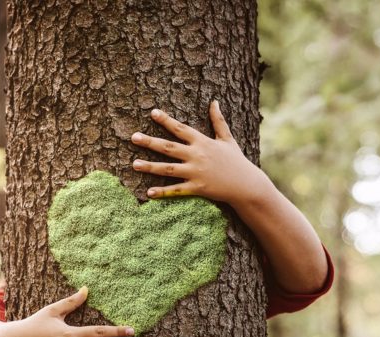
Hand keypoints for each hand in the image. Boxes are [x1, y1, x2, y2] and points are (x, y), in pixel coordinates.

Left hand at [130, 100, 275, 207]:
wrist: (246, 185)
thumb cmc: (236, 161)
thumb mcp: (228, 139)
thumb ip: (218, 121)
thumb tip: (214, 101)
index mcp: (203, 142)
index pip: (181, 129)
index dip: (166, 120)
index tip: (152, 113)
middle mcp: (197, 155)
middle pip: (169, 147)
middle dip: (150, 142)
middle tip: (133, 137)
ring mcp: (196, 172)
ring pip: (168, 169)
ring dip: (150, 166)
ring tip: (134, 164)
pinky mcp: (197, 188)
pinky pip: (177, 190)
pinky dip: (163, 192)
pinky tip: (149, 193)